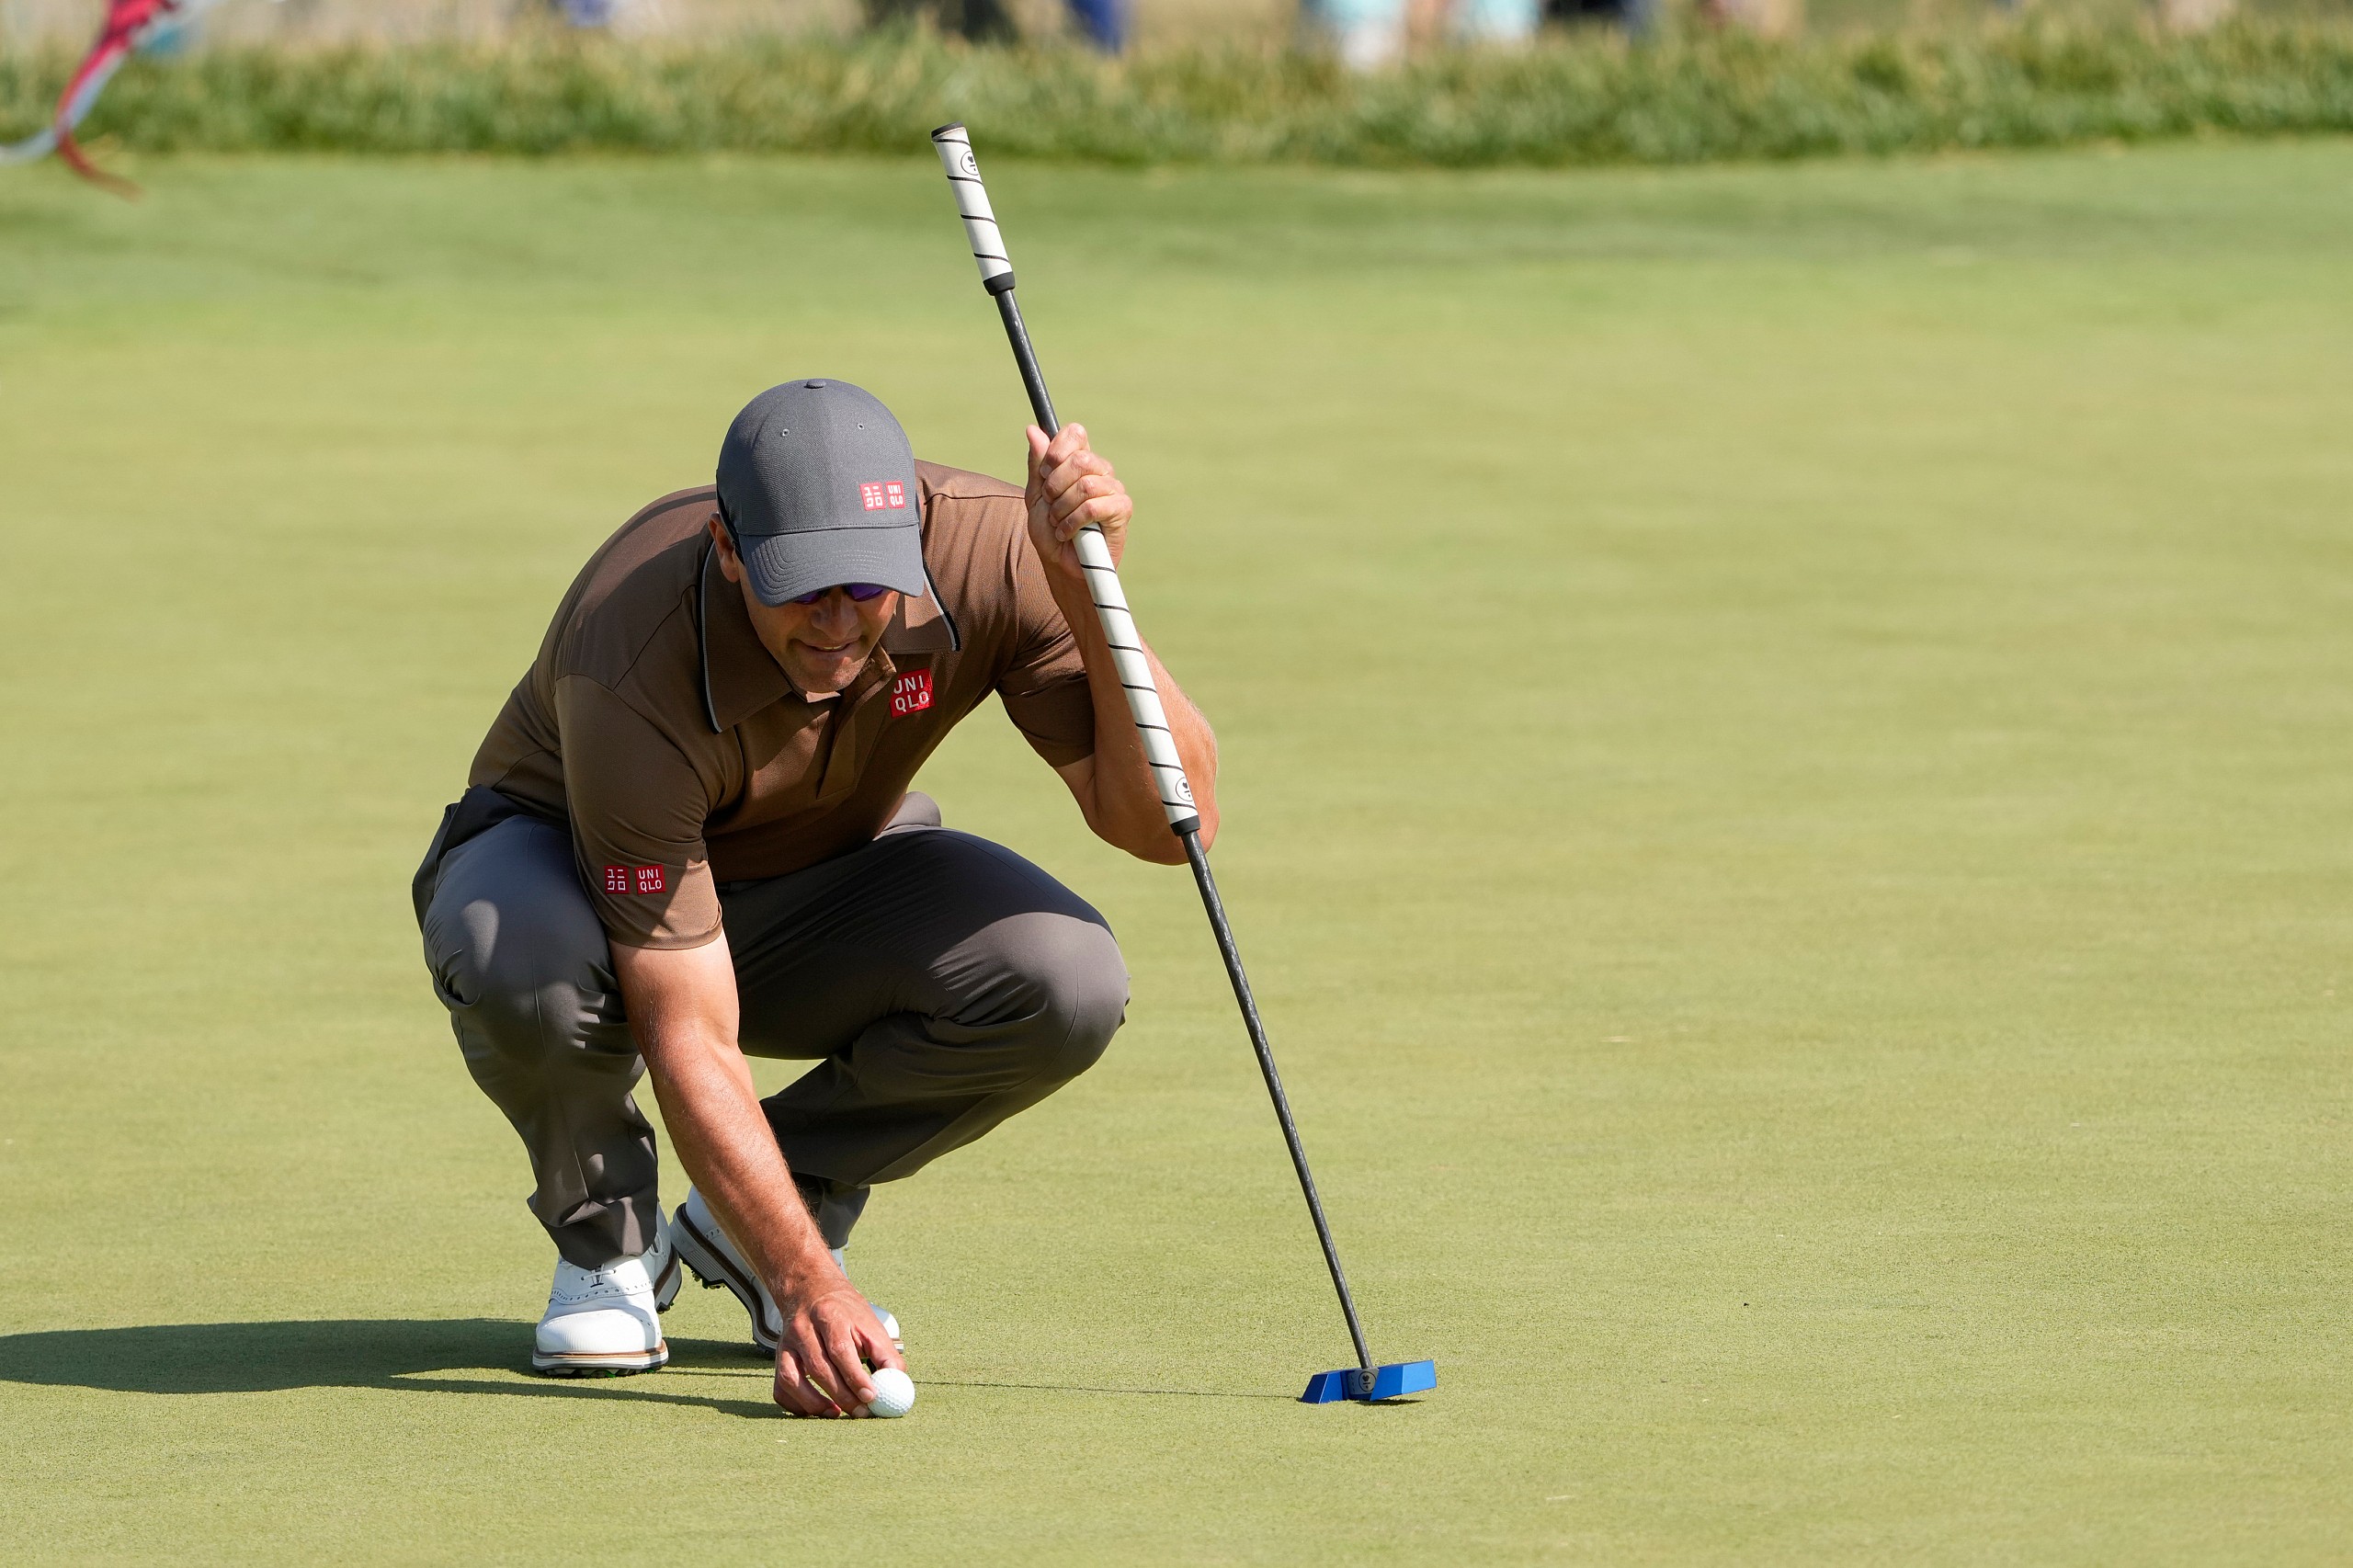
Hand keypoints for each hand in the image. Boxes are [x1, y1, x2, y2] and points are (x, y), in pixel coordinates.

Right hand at [772, 1270, 906, 1417]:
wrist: (810, 1291)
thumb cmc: (845, 1313)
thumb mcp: (869, 1324)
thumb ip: (885, 1354)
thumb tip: (898, 1383)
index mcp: (830, 1315)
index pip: (840, 1349)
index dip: (855, 1376)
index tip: (870, 1396)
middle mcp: (803, 1328)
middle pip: (818, 1366)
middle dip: (841, 1395)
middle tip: (860, 1412)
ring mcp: (786, 1344)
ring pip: (792, 1378)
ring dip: (815, 1403)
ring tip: (837, 1414)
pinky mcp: (779, 1358)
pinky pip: (780, 1388)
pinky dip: (795, 1405)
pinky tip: (816, 1410)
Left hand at [1025, 422, 1131, 583]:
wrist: (1062, 566)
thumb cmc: (1051, 532)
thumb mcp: (1035, 496)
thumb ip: (1037, 464)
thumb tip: (1033, 430)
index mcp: (1080, 462)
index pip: (1076, 433)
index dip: (1058, 448)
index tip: (1045, 471)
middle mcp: (1100, 471)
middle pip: (1080, 459)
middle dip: (1055, 485)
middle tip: (1050, 503)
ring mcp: (1114, 489)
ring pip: (1085, 485)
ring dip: (1062, 508)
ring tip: (1058, 522)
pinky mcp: (1122, 510)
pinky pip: (1094, 506)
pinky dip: (1073, 522)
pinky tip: (1068, 532)